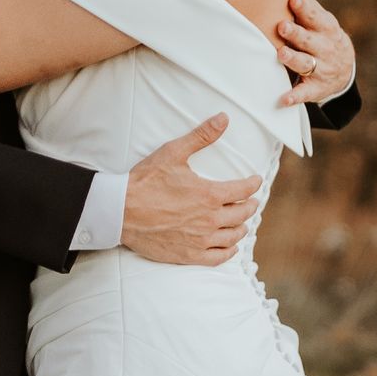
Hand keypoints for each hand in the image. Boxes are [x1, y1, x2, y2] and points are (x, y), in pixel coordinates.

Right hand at [121, 117, 260, 265]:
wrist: (121, 212)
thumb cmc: (145, 182)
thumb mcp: (173, 153)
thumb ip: (201, 136)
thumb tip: (223, 118)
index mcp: (210, 195)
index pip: (244, 190)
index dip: (253, 184)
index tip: (255, 181)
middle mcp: (210, 219)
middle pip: (242, 214)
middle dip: (250, 206)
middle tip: (251, 202)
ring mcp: (200, 239)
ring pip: (233, 236)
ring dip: (242, 228)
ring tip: (242, 222)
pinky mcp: (189, 254)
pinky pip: (218, 257)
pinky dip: (229, 251)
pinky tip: (230, 246)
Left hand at [275, 0, 355, 106]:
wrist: (345, 70)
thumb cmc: (324, 38)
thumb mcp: (323, 22)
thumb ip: (309, 8)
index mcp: (327, 29)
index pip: (316, 17)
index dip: (305, 8)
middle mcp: (325, 49)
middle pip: (309, 40)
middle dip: (296, 33)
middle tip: (282, 26)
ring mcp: (321, 69)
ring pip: (306, 63)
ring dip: (294, 59)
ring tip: (281, 54)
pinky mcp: (315, 88)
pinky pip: (304, 93)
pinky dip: (295, 96)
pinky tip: (283, 99)